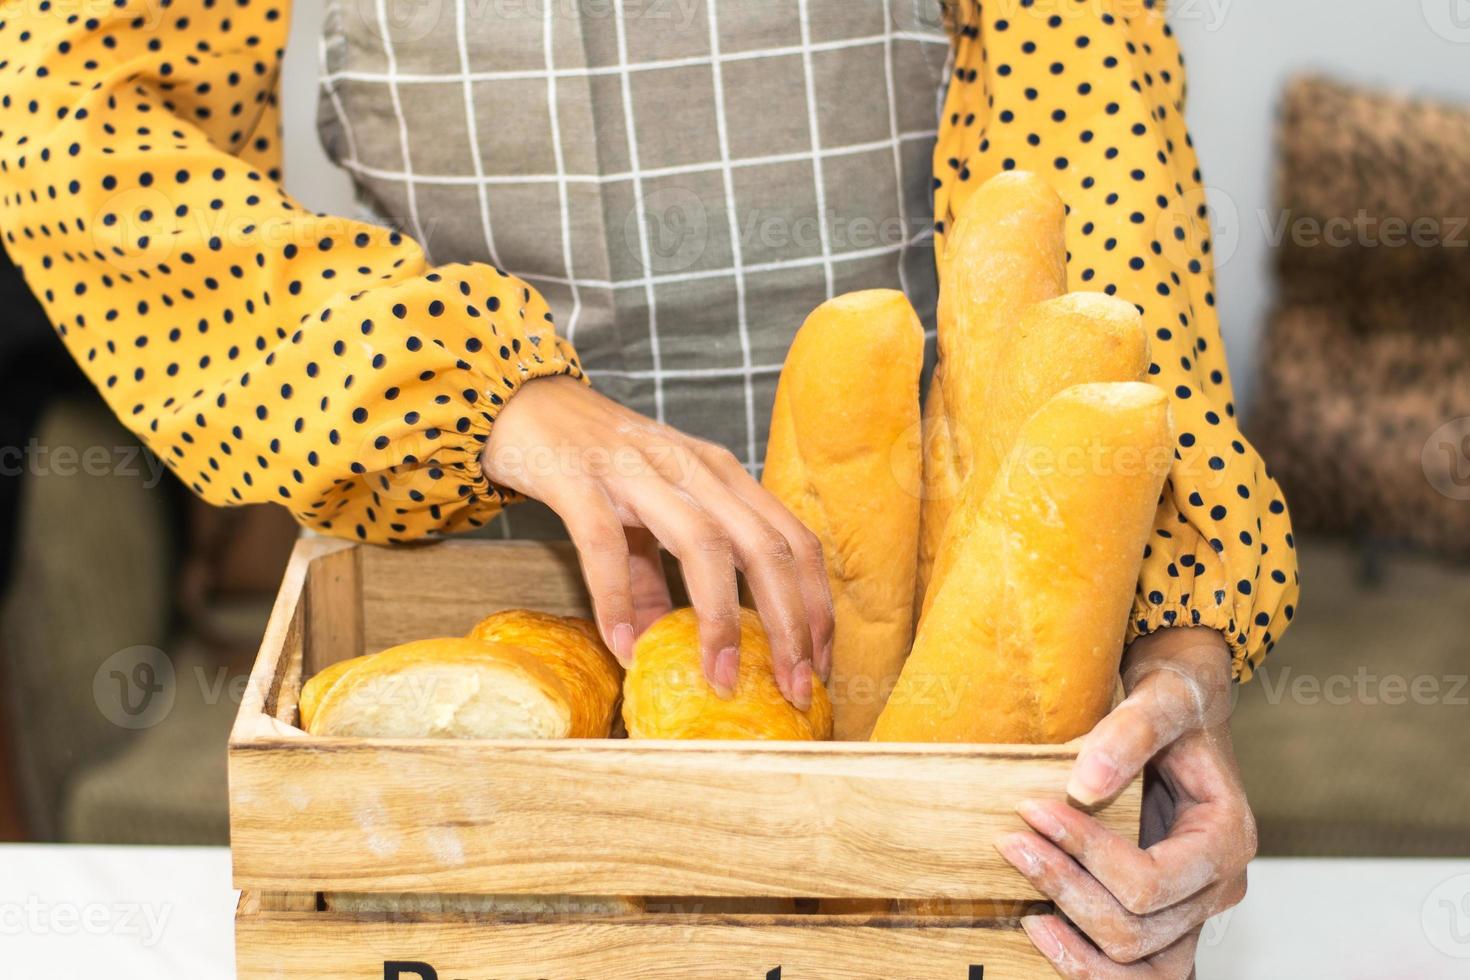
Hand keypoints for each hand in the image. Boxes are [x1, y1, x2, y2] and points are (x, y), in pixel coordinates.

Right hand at [482, 376, 833, 707]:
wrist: (524, 402)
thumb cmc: (595, 460)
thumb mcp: (643, 515)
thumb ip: (652, 577)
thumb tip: (656, 646)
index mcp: (722, 477)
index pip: (793, 540)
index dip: (815, 605)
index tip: (818, 665)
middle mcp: (693, 468)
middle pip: (764, 546)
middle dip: (789, 622)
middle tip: (794, 688)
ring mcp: (638, 470)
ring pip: (703, 542)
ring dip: (720, 617)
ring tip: (719, 678)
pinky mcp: (579, 477)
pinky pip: (604, 542)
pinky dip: (616, 598)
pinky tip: (622, 646)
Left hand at [998, 628, 1252, 976]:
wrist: (1181, 709)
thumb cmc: (1177, 701)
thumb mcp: (1160, 698)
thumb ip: (1129, 733)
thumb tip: (1085, 786)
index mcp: (1226, 838)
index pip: (1151, 881)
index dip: (1084, 854)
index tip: (1030, 811)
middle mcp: (1216, 887)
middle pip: (1139, 930)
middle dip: (1066, 891)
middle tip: (1010, 844)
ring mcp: (1193, 911)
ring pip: (1142, 972)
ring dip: (1077, 951)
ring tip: (1024, 913)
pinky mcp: (1165, 918)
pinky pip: (1134, 970)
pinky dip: (1087, 962)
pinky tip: (1041, 927)